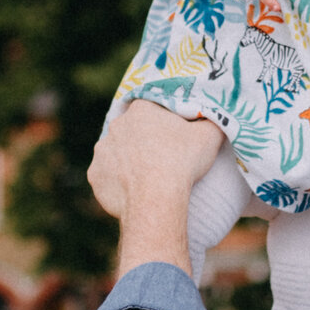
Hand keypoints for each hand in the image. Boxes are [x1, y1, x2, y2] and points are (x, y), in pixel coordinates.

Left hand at [89, 100, 224, 218]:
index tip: (172, 137)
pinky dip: (118, 182)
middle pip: (131, 130)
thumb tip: (214, 118)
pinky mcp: (95, 175)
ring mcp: (102, 151)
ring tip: (147, 178)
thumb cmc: (183, 162)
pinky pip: (107, 176)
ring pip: (116, 153)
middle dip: (143, 141)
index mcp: (142, 110)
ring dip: (128, 162)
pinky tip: (132, 192)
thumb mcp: (209, 136)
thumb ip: (211, 122)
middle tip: (161, 158)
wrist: (155, 199)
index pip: (151, 109)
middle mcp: (116, 126)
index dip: (162, 122)